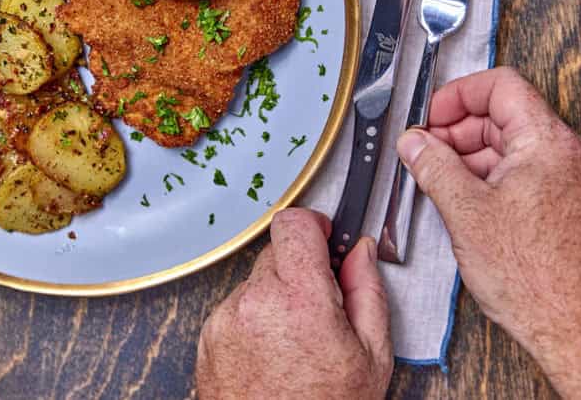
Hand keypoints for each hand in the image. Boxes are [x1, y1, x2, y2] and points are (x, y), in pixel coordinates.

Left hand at [195, 208, 391, 399]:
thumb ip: (367, 291)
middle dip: (300, 269)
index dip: (315, 225)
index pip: (294, 224)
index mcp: (300, 299)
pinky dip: (255, 320)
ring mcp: (227, 318)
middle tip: (322, 305)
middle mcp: (256, 302)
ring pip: (256, 281)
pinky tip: (274, 354)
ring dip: (277, 297)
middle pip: (277, 252)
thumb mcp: (371, 356)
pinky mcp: (209, 334)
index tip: (326, 237)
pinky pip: (237, 308)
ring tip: (297, 342)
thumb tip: (361, 252)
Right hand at [396, 67, 580, 396]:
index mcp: (548, 143)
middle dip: (459, 130)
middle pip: (507, 116)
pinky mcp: (575, 206)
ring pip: (517, 147)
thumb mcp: (465, 211)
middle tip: (426, 152)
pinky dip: (496, 178)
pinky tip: (470, 203)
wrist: (579, 328)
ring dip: (474, 157)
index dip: (457, 95)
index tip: (431, 117)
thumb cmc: (537, 278)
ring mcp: (577, 181)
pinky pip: (530, 174)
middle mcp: (571, 155)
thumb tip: (414, 143)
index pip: (501, 86)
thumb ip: (433, 166)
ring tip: (441, 182)